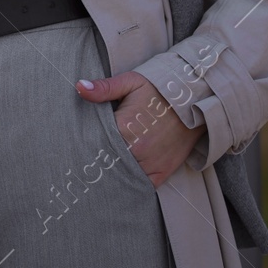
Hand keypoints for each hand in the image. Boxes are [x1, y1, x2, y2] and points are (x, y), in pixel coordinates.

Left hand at [74, 71, 205, 187]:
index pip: (94, 142)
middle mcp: (137, 150)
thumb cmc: (158, 89)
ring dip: (111, 173)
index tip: (73, 145)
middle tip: (80, 164)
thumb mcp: (130, 82)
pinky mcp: (162, 172)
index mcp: (125, 127)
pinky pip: (141, 186)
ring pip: (121, 176)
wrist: (193, 100)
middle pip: (106, 162)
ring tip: (97, 173)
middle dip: (95, 161)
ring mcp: (150, 163)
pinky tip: (119, 181)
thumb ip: (104, 88)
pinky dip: (130, 184)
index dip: (83, 143)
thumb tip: (79, 87)